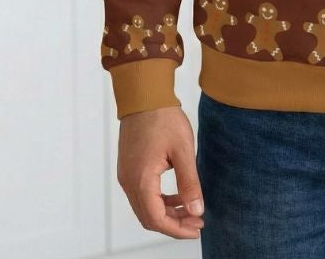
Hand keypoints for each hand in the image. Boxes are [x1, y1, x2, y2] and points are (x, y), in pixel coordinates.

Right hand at [117, 107, 203, 239]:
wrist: (144, 95)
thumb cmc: (163, 118)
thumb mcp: (183, 150)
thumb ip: (189, 182)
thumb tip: (197, 209)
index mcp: (141, 180)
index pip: (157, 219)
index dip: (177, 229)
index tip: (197, 228)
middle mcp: (129, 182)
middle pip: (149, 217)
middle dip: (174, 224)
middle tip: (197, 222)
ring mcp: (126, 175)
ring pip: (145, 207)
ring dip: (167, 212)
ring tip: (191, 210)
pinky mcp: (128, 168)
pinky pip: (143, 194)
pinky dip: (159, 200)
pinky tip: (177, 196)